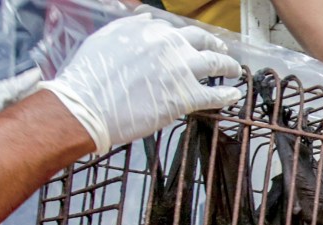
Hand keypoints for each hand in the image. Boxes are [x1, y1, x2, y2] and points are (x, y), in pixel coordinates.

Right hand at [38, 13, 241, 152]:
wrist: (87, 106)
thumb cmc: (89, 78)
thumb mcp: (105, 39)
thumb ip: (129, 28)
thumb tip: (147, 19)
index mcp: (148, 29)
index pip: (174, 31)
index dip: (185, 40)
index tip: (190, 45)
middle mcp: (167, 44)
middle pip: (200, 41)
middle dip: (214, 46)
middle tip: (221, 52)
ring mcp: (179, 70)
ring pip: (213, 64)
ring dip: (228, 67)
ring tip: (235, 71)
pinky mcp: (185, 96)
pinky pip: (213, 94)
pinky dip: (227, 95)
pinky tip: (234, 95)